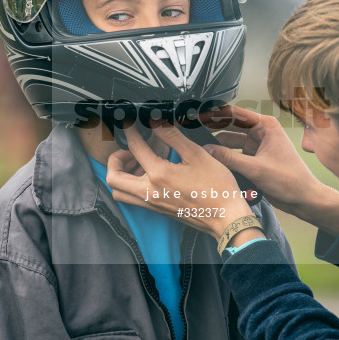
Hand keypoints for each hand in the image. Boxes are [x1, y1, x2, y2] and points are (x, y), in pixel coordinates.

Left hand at [106, 122, 251, 239]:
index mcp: (159, 175)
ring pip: (119, 193)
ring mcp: (152, 204)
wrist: (225, 217)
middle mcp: (150, 192)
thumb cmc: (216, 188)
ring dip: (121, 175)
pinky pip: (133, 199)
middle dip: (115, 160)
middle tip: (128, 150)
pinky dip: (131, 186)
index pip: (135, 148)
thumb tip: (156, 122)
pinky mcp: (157, 210)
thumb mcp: (197, 155)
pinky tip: (149, 175)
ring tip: (137, 163)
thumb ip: (173, 137)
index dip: (130, 132)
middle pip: (113, 178)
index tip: (130, 125)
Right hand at [199, 105, 338, 234]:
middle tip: (194, 131)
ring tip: (202, 149)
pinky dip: (225, 157)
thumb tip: (208, 150)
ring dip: (218, 146)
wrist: (302, 199)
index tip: (200, 116)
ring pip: (230, 141)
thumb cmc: (291, 181)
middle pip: (230, 126)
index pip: (236, 114)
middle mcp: (261, 133)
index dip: (216, 114)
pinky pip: (234, 154)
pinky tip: (214, 161)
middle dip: (214, 130)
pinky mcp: (254, 159)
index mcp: (266, 127)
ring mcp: (257, 146)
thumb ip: (230, 158)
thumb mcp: (257, 168)